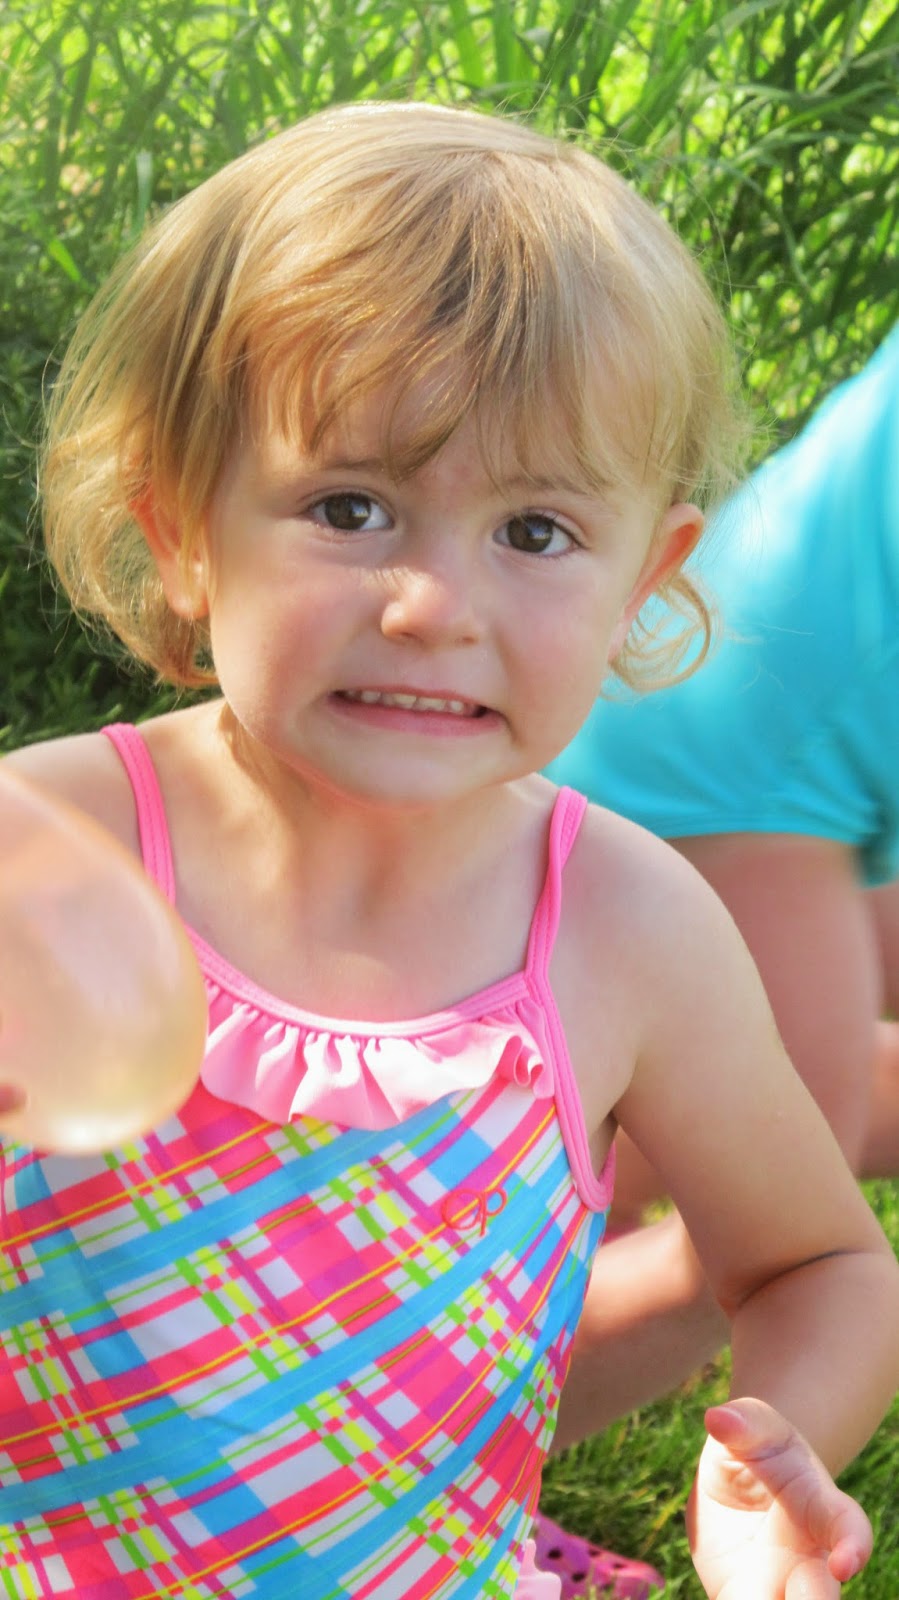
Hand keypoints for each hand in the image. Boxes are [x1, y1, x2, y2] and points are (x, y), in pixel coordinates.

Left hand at [686, 1397, 871, 1598]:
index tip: (844, 1564)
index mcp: (818, 1506)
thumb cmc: (759, 1446)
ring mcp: (779, 1585)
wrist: (742, 1485)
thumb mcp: (754, 1427)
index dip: (853, 1546)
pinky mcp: (743, 1598)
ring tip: (749, 1599)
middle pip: (819, 1593)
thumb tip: (717, 1417)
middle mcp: (807, 1557)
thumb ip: (744, 1423)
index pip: (846, 1526)